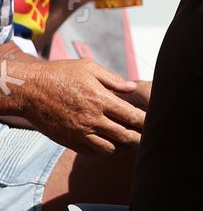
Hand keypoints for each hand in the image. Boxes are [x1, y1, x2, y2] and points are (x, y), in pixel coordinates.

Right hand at [20, 59, 143, 153]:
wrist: (30, 89)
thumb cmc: (61, 74)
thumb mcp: (89, 68)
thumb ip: (113, 79)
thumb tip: (132, 87)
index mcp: (100, 99)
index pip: (131, 116)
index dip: (145, 121)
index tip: (154, 123)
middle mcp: (91, 119)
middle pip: (123, 135)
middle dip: (138, 138)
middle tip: (147, 138)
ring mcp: (79, 132)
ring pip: (108, 148)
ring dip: (120, 146)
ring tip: (129, 142)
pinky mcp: (67, 140)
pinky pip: (90, 152)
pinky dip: (102, 150)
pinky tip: (108, 144)